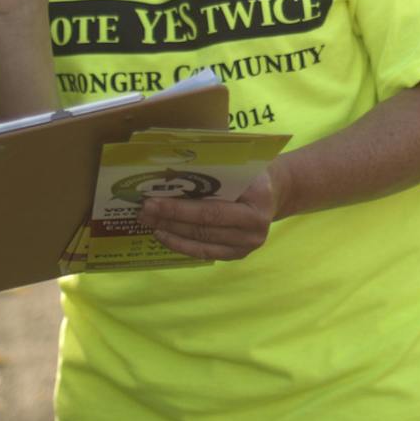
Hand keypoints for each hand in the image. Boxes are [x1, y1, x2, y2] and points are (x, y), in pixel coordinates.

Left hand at [140, 167, 280, 261]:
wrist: (275, 192)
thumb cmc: (253, 173)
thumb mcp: (241, 165)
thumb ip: (216, 169)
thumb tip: (173, 168)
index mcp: (256, 204)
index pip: (211, 211)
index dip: (179, 209)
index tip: (152, 201)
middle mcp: (255, 231)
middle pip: (203, 228)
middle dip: (169, 219)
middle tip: (143, 210)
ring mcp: (246, 247)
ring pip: (201, 243)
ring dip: (171, 233)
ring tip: (148, 222)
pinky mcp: (237, 255)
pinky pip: (204, 253)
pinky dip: (181, 244)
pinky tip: (163, 235)